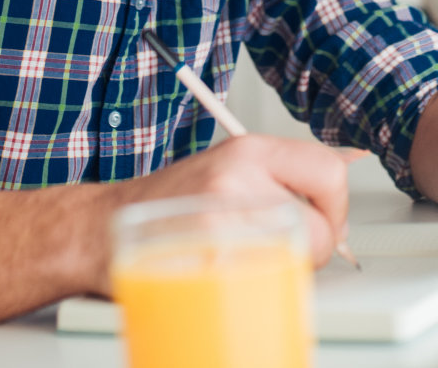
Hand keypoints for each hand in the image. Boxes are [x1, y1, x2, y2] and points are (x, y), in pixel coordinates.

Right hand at [86, 135, 352, 292]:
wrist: (101, 228)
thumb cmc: (167, 205)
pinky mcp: (210, 258)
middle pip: (321, 227)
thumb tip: (333, 202)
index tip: (326, 219)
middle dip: (312, 248)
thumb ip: (279, 180)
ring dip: (284, 269)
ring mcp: (223, 219)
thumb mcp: (227, 170)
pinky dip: (257, 286)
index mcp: (248, 150)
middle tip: (283, 248)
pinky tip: (231, 274)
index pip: (328, 170)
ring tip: (249, 259)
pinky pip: (267, 282)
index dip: (335, 205)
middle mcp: (238, 177)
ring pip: (298, 260)